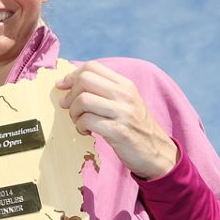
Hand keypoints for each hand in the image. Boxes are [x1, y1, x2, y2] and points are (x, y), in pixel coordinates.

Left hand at [56, 61, 177, 178]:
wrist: (157, 152)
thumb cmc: (134, 127)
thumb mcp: (125, 102)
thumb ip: (104, 90)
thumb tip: (69, 82)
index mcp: (125, 84)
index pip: (92, 67)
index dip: (72, 75)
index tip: (62, 86)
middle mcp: (125, 95)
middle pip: (84, 80)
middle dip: (70, 94)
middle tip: (69, 108)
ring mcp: (123, 112)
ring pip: (83, 100)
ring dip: (74, 113)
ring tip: (79, 122)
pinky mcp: (119, 131)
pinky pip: (87, 121)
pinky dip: (79, 127)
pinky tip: (86, 132)